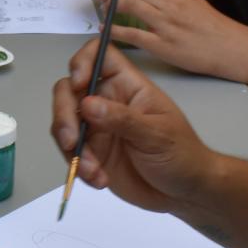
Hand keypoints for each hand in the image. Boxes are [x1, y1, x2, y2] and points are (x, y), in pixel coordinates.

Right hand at [49, 43, 215, 213]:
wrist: (184, 192)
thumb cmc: (181, 154)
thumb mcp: (157, 135)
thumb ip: (122, 119)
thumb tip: (86, 103)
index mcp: (128, 86)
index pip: (99, 55)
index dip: (83, 61)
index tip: (78, 83)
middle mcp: (107, 101)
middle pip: (69, 89)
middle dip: (64, 114)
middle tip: (71, 141)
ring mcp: (97, 127)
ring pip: (64, 122)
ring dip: (71, 147)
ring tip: (93, 170)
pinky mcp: (91, 152)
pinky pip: (70, 152)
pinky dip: (78, 166)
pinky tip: (99, 179)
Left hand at [103, 0, 247, 82]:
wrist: (231, 48)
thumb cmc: (212, 26)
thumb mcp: (192, 0)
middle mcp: (170, 4)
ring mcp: (165, 24)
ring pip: (128, 6)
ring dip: (110, 6)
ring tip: (104, 9)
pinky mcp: (162, 45)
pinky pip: (131, 34)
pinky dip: (114, 30)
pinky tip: (107, 30)